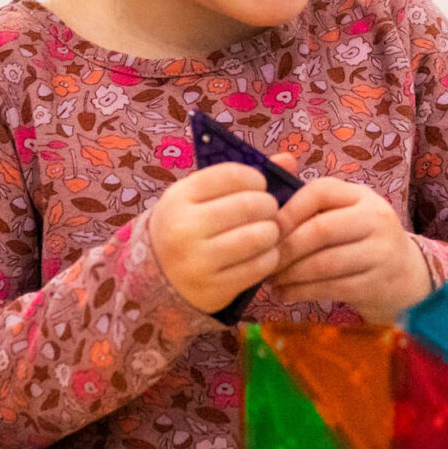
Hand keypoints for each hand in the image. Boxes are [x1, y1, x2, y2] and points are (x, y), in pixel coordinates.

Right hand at [148, 160, 283, 313]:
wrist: (157, 277)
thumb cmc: (188, 225)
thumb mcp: (199, 196)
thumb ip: (240, 177)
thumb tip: (290, 159)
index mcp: (180, 197)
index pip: (232, 175)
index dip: (255, 178)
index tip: (260, 185)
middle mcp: (185, 227)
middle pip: (248, 205)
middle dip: (269, 205)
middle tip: (268, 210)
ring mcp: (197, 261)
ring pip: (256, 236)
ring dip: (272, 231)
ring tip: (269, 231)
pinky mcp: (213, 288)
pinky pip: (258, 267)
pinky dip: (270, 257)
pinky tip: (264, 253)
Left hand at [270, 177, 432, 321]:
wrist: (406, 276)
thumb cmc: (360, 240)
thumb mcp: (345, 215)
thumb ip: (312, 208)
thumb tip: (262, 211)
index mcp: (361, 196)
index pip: (320, 191)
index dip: (289, 209)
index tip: (266, 228)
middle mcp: (375, 218)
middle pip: (321, 229)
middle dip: (286, 247)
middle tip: (264, 259)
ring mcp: (380, 252)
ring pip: (324, 263)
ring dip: (291, 273)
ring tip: (271, 279)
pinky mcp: (377, 284)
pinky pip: (332, 288)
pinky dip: (302, 292)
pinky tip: (285, 294)